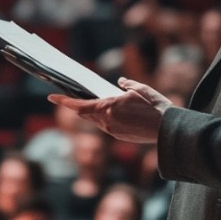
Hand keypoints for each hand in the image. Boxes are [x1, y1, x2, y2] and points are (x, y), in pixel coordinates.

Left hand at [48, 77, 173, 143]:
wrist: (169, 129)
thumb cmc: (156, 107)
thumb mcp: (141, 89)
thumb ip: (128, 85)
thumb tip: (120, 83)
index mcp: (109, 107)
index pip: (80, 105)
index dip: (64, 101)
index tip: (51, 97)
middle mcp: (107, 121)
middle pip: (86, 113)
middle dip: (78, 105)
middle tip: (70, 95)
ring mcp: (113, 131)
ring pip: (96, 120)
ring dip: (93, 112)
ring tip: (93, 102)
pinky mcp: (120, 137)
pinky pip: (107, 126)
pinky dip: (104, 118)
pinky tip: (110, 112)